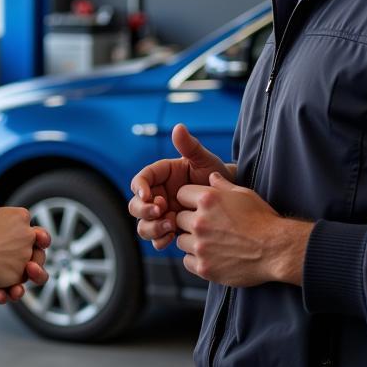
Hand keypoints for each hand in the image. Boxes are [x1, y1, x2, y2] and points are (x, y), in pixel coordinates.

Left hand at [0, 192, 50, 307]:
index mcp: (18, 232)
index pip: (40, 238)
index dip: (43, 240)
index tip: (38, 239)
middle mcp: (15, 254)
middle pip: (35, 268)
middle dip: (37, 273)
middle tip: (29, 270)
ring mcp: (3, 271)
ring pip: (17, 287)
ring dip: (14, 292)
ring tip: (4, 294)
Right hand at [128, 124, 234, 248]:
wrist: (231, 201)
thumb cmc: (217, 175)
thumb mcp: (205, 160)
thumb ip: (190, 146)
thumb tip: (178, 127)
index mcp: (161, 176)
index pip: (140, 180)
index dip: (140, 187)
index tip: (148, 195)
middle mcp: (157, 195)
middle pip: (135, 205)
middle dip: (143, 210)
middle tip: (160, 211)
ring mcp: (162, 214)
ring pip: (143, 224)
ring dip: (151, 227)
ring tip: (170, 226)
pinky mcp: (170, 230)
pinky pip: (157, 238)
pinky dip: (160, 239)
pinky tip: (172, 237)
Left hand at [175, 172, 312, 285]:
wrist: (276, 250)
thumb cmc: (263, 220)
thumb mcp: (244, 194)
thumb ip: (222, 185)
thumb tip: (211, 176)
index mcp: (207, 200)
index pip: (181, 194)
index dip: (189, 199)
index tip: (197, 206)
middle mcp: (200, 222)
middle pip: (178, 219)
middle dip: (190, 221)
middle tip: (208, 227)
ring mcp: (200, 246)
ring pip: (180, 241)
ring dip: (191, 241)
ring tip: (210, 242)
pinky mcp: (204, 267)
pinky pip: (186, 261)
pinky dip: (196, 259)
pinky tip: (211, 256)